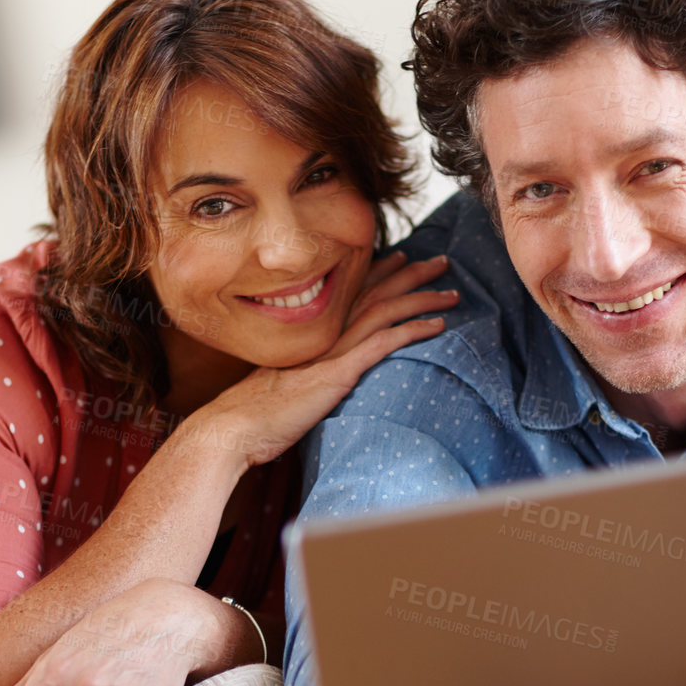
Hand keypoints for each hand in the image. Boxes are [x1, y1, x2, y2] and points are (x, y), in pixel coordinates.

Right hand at [193, 250, 458, 467]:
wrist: (234, 427)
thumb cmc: (253, 415)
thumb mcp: (283, 386)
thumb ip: (304, 375)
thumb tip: (315, 383)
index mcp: (309, 332)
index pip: (350, 293)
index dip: (379, 273)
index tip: (402, 259)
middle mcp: (322, 333)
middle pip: (374, 293)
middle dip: (410, 274)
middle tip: (441, 262)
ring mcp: (331, 350)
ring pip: (385, 311)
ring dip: (421, 298)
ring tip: (451, 290)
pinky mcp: (339, 372)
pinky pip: (384, 343)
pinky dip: (412, 330)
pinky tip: (437, 325)